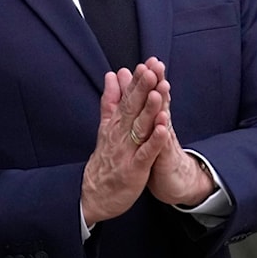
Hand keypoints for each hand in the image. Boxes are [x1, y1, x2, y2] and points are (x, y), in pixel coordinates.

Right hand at [81, 62, 168, 225]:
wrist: (94, 194)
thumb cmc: (106, 159)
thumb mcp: (107, 126)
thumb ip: (111, 100)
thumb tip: (113, 74)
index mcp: (117, 122)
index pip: (128, 97)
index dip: (138, 80)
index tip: (147, 63)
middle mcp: (121, 133)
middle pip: (133, 107)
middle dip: (143, 87)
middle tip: (152, 68)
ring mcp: (128, 150)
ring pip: (140, 126)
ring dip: (149, 109)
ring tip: (158, 91)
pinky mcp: (135, 168)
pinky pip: (146, 153)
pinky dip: (154, 141)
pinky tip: (162, 128)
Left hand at [138, 59, 216, 207]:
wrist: (173, 181)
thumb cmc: (156, 153)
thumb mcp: (147, 128)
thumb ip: (139, 105)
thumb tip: (129, 83)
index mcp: (152, 119)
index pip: (150, 95)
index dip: (149, 79)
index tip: (148, 60)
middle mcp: (161, 126)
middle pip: (159, 102)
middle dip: (157, 83)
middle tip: (156, 65)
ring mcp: (164, 141)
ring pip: (163, 120)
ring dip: (162, 104)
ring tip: (162, 87)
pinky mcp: (164, 159)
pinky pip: (161, 146)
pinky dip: (161, 136)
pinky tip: (163, 125)